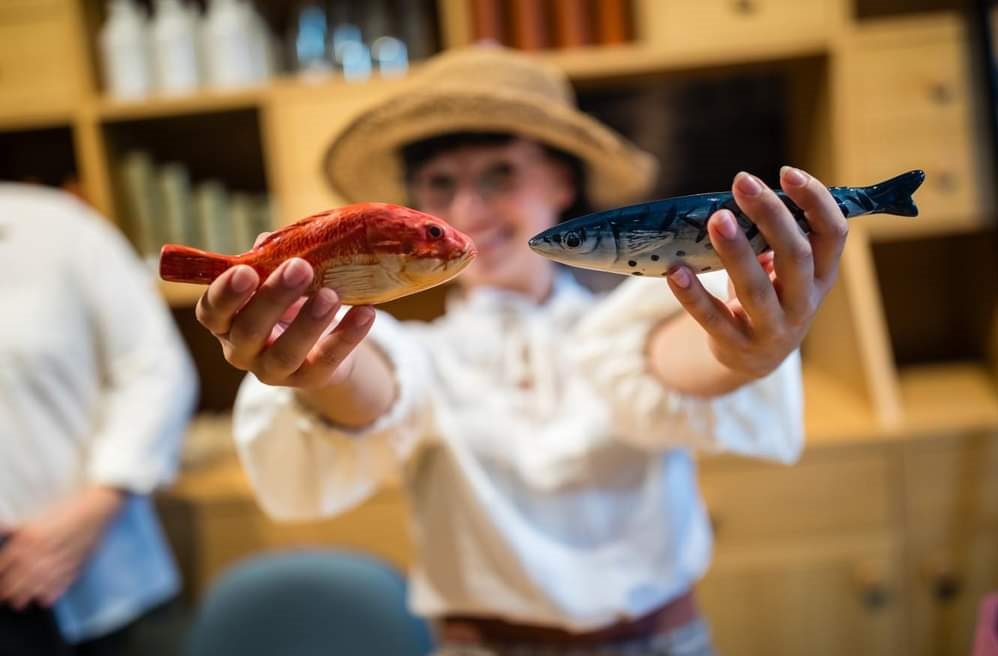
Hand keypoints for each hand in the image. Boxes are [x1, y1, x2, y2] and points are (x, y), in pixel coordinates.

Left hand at [0, 487, 123, 608]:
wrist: (98, 506)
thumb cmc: (69, 507)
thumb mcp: (38, 516)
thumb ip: (19, 529)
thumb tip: (4, 530)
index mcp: (31, 536)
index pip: (7, 562)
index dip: (0, 574)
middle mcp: (43, 548)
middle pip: (20, 576)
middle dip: (10, 589)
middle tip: (4, 597)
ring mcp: (61, 558)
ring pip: (39, 582)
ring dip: (28, 594)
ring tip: (19, 603)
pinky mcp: (78, 563)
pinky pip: (62, 582)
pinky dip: (53, 592)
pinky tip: (44, 600)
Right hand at [195, 234, 375, 388]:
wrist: (321, 343)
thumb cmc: (289, 302)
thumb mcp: (277, 280)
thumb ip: (271, 259)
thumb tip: (268, 241)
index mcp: (226, 322)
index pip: (212, 311)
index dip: (225, 294)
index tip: (246, 271)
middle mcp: (241, 350)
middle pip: (250, 329)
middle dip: (274, 297)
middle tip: (299, 267)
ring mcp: (273, 370)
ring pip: (286, 352)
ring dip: (309, 322)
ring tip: (331, 296)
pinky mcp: (308, 380)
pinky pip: (327, 361)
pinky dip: (347, 336)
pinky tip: (365, 313)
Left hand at [666, 166, 847, 379]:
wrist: (755, 359)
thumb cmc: (771, 297)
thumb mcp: (785, 271)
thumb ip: (776, 237)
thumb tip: (745, 192)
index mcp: (821, 276)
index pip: (832, 234)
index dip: (816, 201)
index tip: (787, 172)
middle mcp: (803, 302)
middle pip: (796, 255)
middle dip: (771, 215)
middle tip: (742, 182)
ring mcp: (772, 328)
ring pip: (756, 288)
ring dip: (735, 251)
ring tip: (715, 218)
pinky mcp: (736, 345)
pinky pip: (712, 319)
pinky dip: (693, 295)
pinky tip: (675, 272)